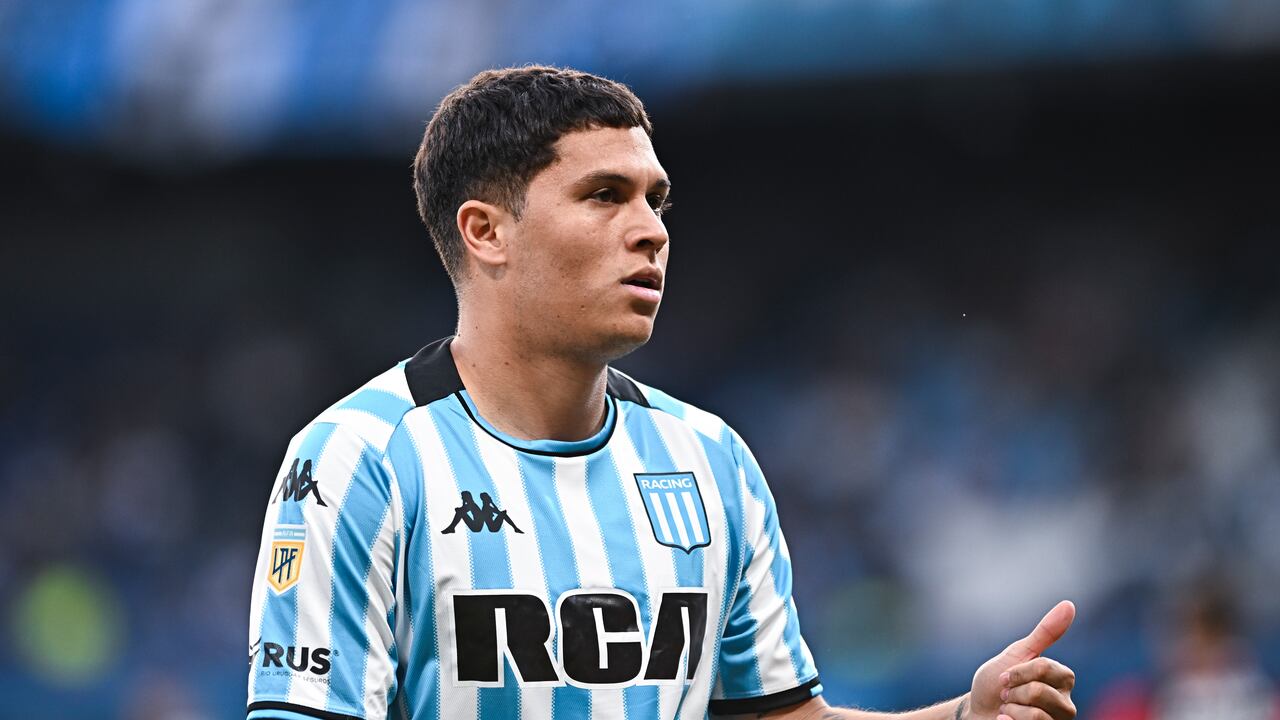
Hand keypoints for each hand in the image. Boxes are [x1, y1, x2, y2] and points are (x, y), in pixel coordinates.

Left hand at [967, 600, 1076, 719]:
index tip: (1006, 676)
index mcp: (1062, 680)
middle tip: (1007, 695)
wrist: (977, 712)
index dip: (1018, 671)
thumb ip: (1045, 633)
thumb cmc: (996, 683)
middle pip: (1038, 691)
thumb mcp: (1017, 654)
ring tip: (1008, 709)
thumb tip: (1069, 604)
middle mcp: (1066, 704)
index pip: (1044, 668)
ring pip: (1036, 714)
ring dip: (1011, 709)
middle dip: (1013, 691)